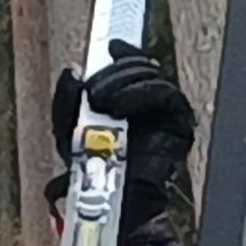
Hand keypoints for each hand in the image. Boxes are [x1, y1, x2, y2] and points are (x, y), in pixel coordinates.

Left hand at [53, 42, 198, 245]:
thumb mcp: (67, 130)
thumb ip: (66, 99)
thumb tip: (73, 70)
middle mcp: (148, 103)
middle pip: (139, 66)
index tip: (111, 47)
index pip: (131, 65)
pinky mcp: (179, 125)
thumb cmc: (90, 170)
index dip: (124, 53)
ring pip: (152, 75)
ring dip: (123, 81)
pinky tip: (120, 105)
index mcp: (125, 99)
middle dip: (113, 72)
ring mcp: (165, 113)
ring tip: (102, 100)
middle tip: (93, 91)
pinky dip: (141, 93)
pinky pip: (166, 95)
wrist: (110, 199)